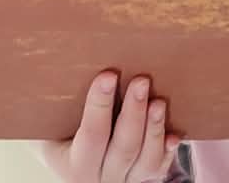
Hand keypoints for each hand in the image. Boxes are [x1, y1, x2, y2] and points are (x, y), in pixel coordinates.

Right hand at [37, 70, 182, 182]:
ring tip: (159, 102)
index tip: (108, 75)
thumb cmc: (61, 134)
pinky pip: (158, 169)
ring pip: (145, 161)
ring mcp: (124, 180)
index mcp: (74, 163)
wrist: (75, 164)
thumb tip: (73, 58)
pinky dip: (168, 151)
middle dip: (134, 112)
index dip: (99, 105)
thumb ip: (62, 102)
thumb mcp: (54, 125)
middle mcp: (100, 177)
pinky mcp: (144, 180)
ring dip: (154, 130)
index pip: (90, 135)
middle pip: (123, 148)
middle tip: (141, 80)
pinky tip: (174, 134)